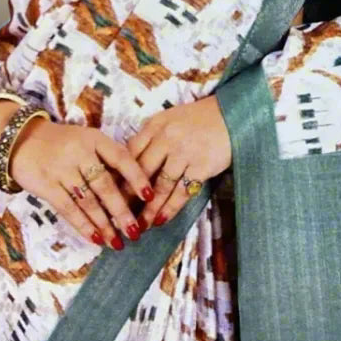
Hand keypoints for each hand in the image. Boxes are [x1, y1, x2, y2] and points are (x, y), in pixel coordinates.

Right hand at [9, 117, 155, 248]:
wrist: (21, 139)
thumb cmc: (62, 143)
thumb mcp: (86, 141)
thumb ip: (106, 159)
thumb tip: (134, 189)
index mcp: (95, 139)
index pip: (121, 158)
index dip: (137, 177)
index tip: (150, 196)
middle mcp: (80, 152)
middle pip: (105, 185)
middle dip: (122, 211)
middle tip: (135, 231)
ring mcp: (62, 169)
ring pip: (88, 201)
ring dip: (104, 224)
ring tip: (117, 242)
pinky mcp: (46, 185)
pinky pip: (68, 208)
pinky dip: (83, 225)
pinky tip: (96, 238)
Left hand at [127, 96, 231, 227]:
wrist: (232, 115)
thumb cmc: (198, 119)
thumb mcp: (170, 120)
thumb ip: (151, 138)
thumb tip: (128, 163)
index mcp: (155, 125)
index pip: (129, 152)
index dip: (118, 175)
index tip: (108, 194)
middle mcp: (167, 137)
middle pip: (140, 171)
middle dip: (127, 196)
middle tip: (118, 216)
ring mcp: (184, 152)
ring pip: (160, 186)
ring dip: (148, 209)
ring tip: (139, 225)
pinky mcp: (201, 165)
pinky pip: (182, 192)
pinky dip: (170, 208)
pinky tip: (161, 220)